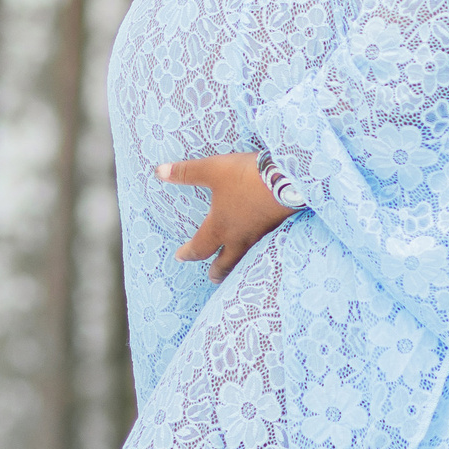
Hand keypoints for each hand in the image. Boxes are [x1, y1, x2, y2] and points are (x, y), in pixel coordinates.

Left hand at [157, 151, 295, 283]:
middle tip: (213, 278)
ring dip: (238, 264)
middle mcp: (239, 237)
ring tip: (236, 267)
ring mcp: (260, 235)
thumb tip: (159, 172)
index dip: (188, 253)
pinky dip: (257, 251)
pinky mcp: (277, 227)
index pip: (200, 247)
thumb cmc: (246, 178)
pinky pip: (263, 246)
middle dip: (218, 271)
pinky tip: (260, 244)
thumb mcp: (213, 170)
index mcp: (220, 227)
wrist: (289, 180)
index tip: (180, 257)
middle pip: (226, 262)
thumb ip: (186, 172)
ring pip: (246, 257)